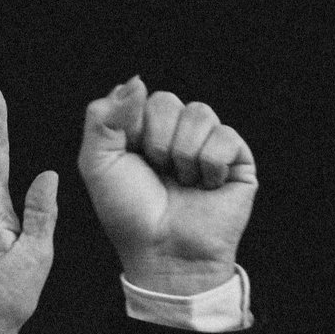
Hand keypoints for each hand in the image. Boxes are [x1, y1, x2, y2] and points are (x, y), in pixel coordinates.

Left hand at [78, 77, 254, 295]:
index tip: (131, 156)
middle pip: (169, 101)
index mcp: (143, 131)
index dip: (133, 124)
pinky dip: (211, 163)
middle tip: (159, 171)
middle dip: (158, 138)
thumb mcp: (97, 162)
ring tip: (183, 181)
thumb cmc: (130, 214)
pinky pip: (227, 136)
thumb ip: (104, 116)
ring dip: (184, 152)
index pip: (140, 96)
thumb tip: (137, 81)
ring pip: (201, 113)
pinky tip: (207, 185)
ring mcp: (208, 148)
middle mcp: (177, 136)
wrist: (165, 252)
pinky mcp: (238, 164)